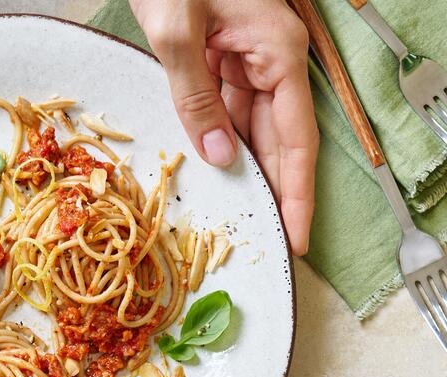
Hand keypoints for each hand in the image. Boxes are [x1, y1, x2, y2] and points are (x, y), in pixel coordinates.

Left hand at [130, 0, 318, 255]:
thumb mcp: (177, 35)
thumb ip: (197, 98)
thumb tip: (222, 157)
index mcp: (276, 52)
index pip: (296, 139)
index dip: (297, 191)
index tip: (297, 235)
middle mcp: (271, 59)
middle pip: (281, 140)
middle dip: (277, 191)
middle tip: (272, 241)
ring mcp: (248, 59)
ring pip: (254, 128)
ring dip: (249, 171)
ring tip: (244, 217)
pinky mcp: (223, 58)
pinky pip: (229, 110)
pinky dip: (223, 141)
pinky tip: (218, 171)